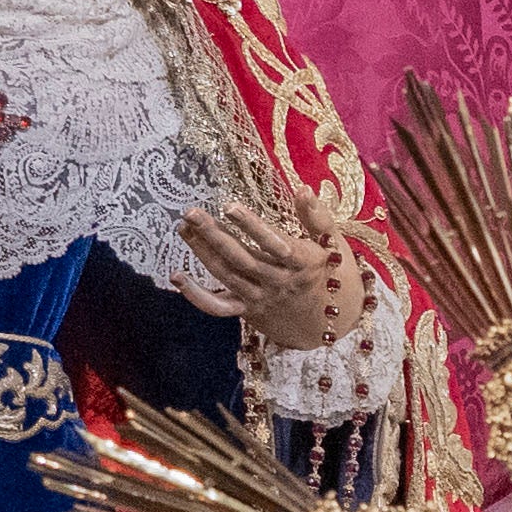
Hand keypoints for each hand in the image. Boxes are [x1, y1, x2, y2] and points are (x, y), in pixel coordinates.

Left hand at [191, 170, 366, 365]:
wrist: (330, 322)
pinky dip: (196, 296)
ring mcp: (262, 299)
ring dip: (202, 253)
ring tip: (184, 228)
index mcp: (303, 263)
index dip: (252, 226)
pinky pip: (219, 307)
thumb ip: (317, 216)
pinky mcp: (248, 312)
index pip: (274, 243)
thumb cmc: (332, 273)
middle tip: (192, 213)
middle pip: (242, 259)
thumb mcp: (334, 243)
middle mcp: (280, 283)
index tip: (230, 206)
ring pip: (227, 276)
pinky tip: (177, 276)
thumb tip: (303, 189)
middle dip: (214, 235)